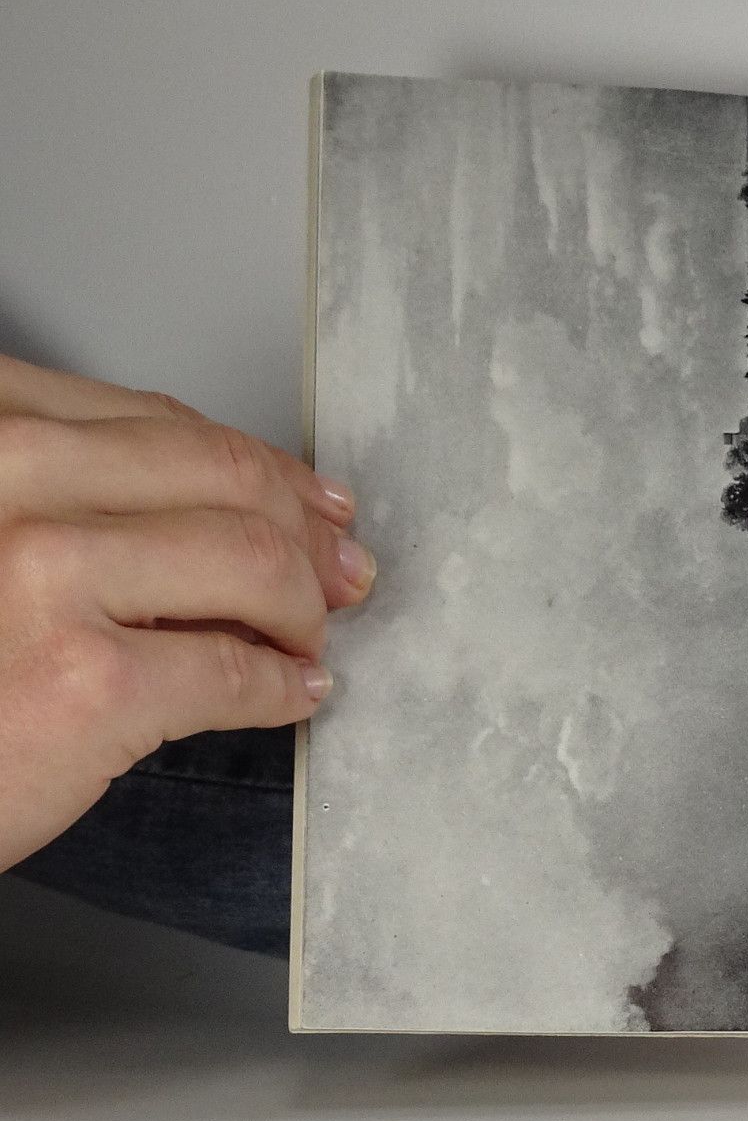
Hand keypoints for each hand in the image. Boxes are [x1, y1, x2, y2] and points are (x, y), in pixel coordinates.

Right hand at [0, 354, 372, 870]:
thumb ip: (78, 497)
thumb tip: (234, 506)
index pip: (157, 425)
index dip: (259, 467)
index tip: (308, 501)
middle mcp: (7, 478)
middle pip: (222, 477)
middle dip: (304, 528)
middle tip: (341, 572)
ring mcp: (45, 575)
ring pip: (250, 560)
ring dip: (303, 607)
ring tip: (309, 640)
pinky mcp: (87, 682)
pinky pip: (235, 670)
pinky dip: (283, 687)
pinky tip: (293, 695)